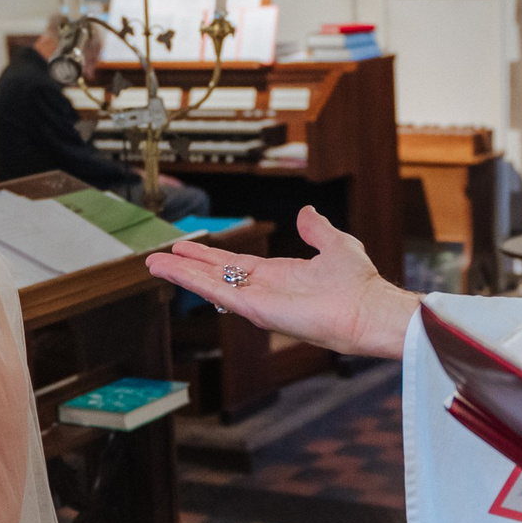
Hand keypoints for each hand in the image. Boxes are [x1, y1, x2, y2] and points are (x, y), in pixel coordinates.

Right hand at [145, 206, 419, 358]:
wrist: (368, 308)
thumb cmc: (359, 284)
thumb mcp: (335, 244)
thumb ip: (317, 229)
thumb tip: (307, 211)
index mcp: (278, 276)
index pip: (234, 265)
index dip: (209, 256)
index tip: (186, 249)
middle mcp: (263, 290)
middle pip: (215, 276)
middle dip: (186, 268)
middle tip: (158, 260)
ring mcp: (257, 302)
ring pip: (210, 286)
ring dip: (181, 275)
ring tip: (153, 265)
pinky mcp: (256, 311)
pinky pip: (219, 294)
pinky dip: (194, 282)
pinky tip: (175, 272)